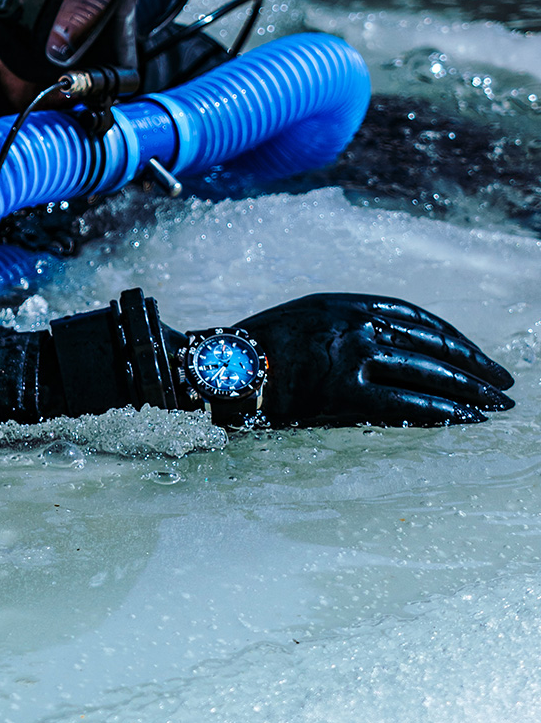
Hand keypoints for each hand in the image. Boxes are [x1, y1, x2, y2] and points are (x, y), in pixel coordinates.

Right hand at [237, 293, 514, 426]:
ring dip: (470, 390)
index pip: (416, 316)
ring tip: (497, 405)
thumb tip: (384, 344)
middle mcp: (354, 323)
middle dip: (473, 366)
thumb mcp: (304, 320)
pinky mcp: (345, 393)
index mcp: (344, 303)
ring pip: (427, 373)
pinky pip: (407, 404)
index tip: (475, 356)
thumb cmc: (256, 349)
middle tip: (503, 384)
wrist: (220, 368)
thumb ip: (343, 326)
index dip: (452, 338)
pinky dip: (443, 411)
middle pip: (430, 345)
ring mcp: (351, 357)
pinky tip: (467, 419)